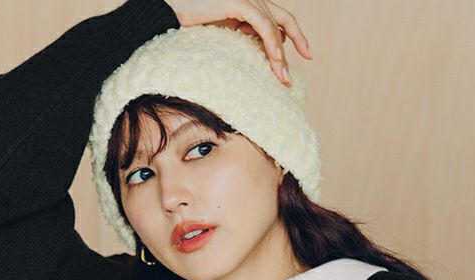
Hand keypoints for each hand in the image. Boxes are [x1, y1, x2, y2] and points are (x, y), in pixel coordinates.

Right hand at [166, 0, 312, 86]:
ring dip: (280, 55)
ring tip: (283, 78)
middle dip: (296, 42)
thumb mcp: (223, 34)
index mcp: (248, 3)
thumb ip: (243, 37)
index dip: (294, 35)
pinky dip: (272, 44)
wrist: (168, 11)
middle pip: (283, 19)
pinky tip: (276, 60)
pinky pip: (263, 25)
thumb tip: (260, 55)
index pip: (279, 18)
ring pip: (274, 27)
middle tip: (303, 62)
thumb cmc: (190, 24)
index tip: (306, 54)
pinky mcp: (238, 1)